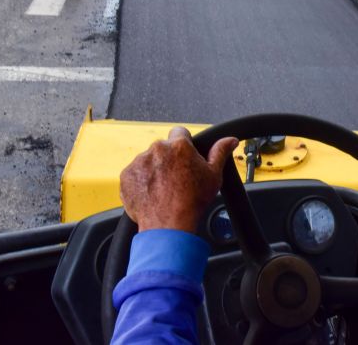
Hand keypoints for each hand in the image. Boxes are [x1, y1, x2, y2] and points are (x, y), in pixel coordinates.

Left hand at [119, 126, 237, 233]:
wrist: (169, 225)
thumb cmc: (192, 201)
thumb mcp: (213, 176)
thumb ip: (220, 152)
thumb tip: (230, 140)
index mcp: (178, 146)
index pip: (180, 132)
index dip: (184, 144)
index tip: (185, 157)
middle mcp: (157, 149)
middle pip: (163, 147)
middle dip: (169, 158)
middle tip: (177, 178)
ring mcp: (139, 162)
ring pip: (148, 160)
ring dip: (154, 169)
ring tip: (163, 188)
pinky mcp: (127, 175)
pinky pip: (134, 173)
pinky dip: (141, 181)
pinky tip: (152, 193)